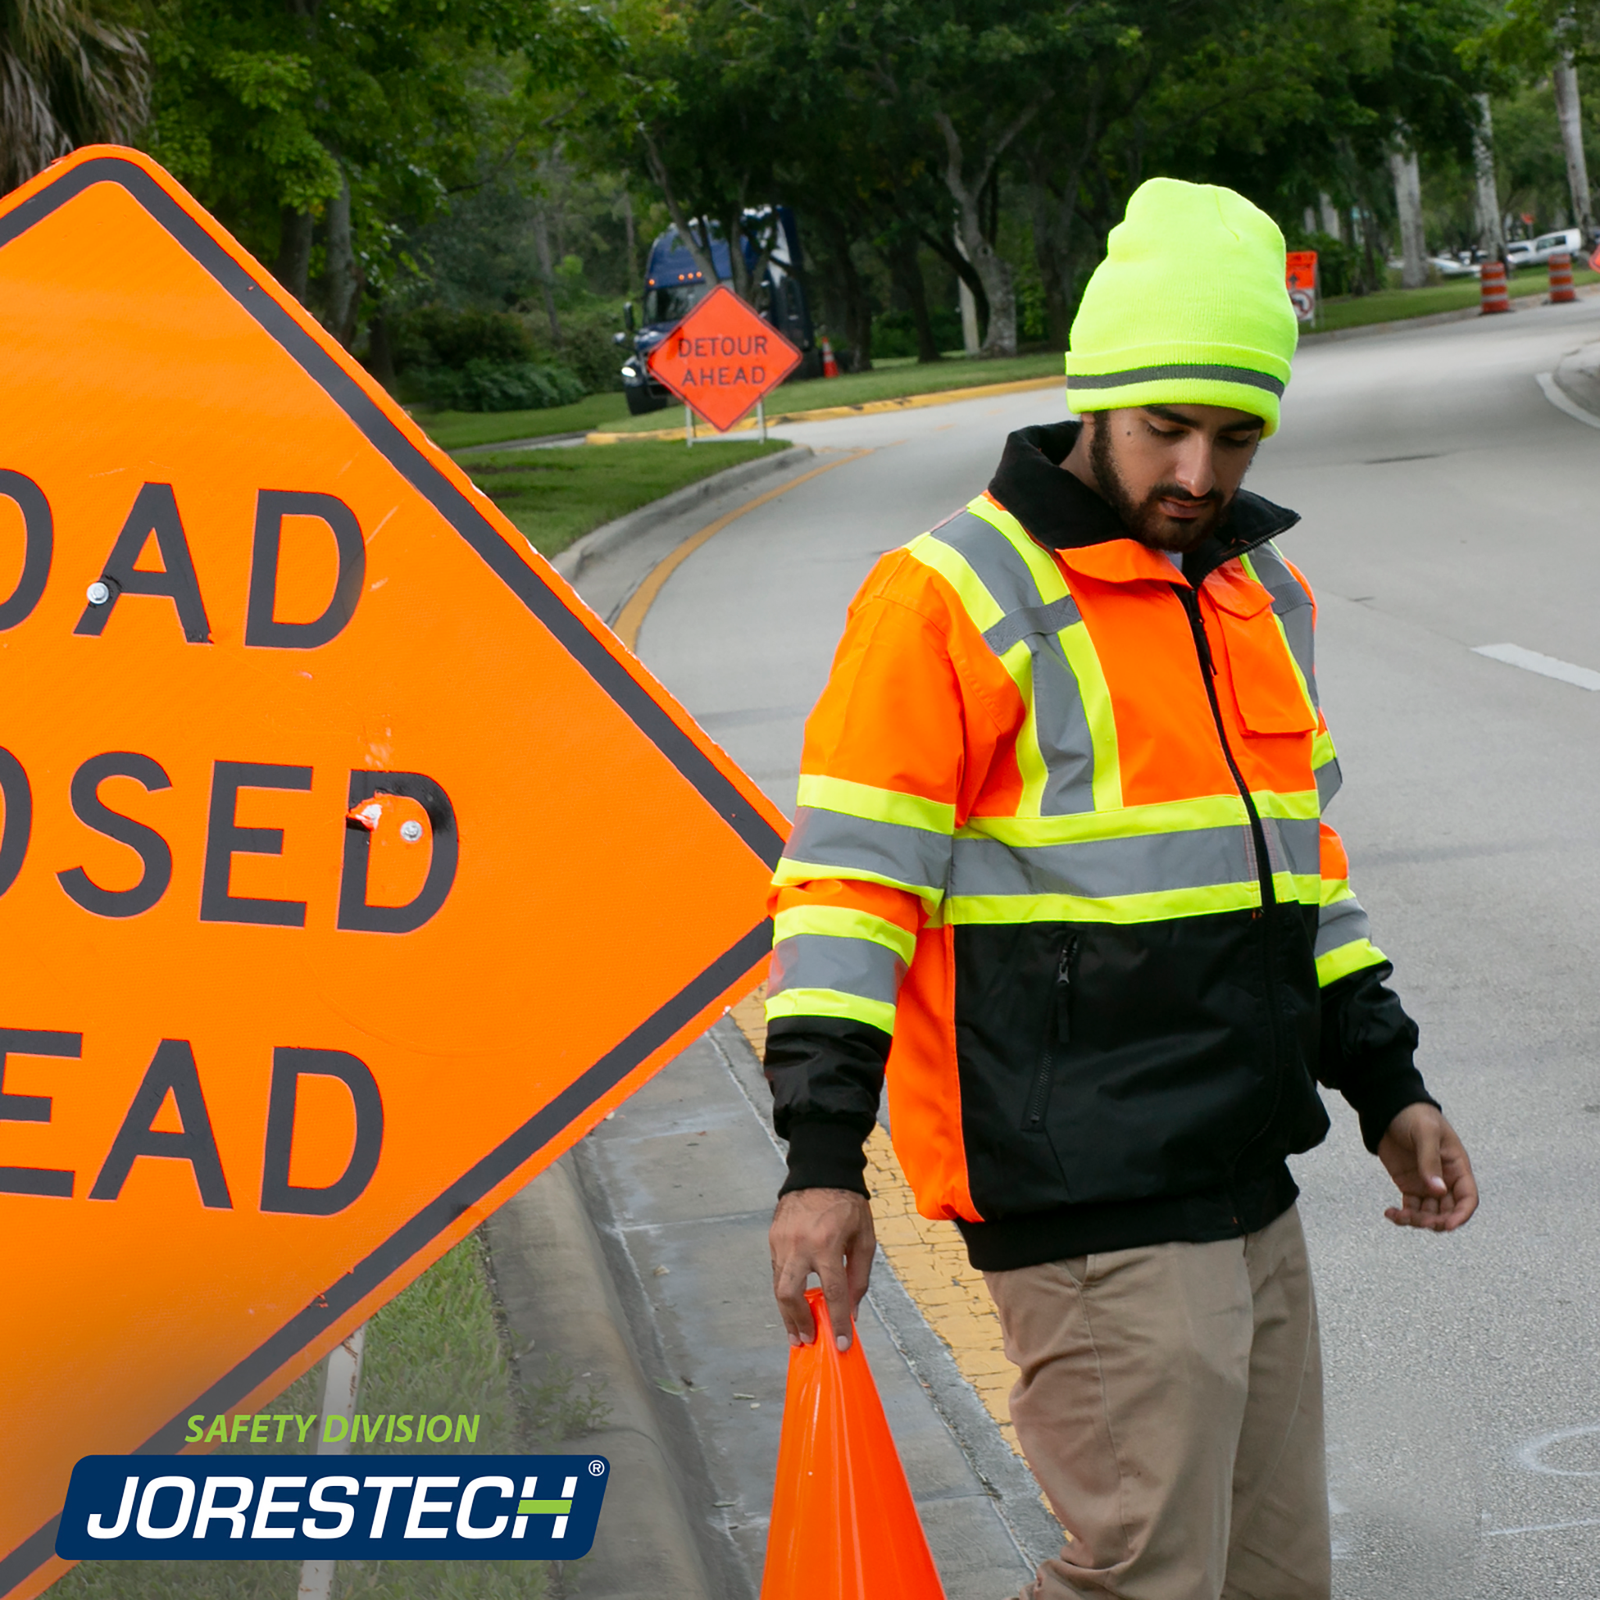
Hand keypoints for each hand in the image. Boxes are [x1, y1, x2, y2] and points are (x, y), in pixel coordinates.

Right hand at [769, 1187, 875, 1350]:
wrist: (821, 1171)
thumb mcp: (864, 1239)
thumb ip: (859, 1277)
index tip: (841, 1343)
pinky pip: (777, 1270)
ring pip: (778, 1286)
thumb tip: (853, 1311)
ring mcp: (781, 1240)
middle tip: (808, 1339)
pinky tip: (794, 1300)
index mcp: (826, 1244)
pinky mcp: (773, 1237)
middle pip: (789, 1295)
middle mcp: (799, 1244)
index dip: (838, 1322)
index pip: (832, 1293)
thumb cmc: (847, 1204)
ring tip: (797, 1330)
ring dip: (787, 1312)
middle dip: (798, 1322)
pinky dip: (785, 1288)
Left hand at [1377, 1103, 1477, 1231]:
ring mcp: (1427, 1184)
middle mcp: (1446, 1179)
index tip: (1447, 1225)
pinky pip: (1410, 1207)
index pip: (1468, 1198)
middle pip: (1448, 1211)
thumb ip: (1430, 1161)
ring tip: (1399, 1215)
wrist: (1389, 1109)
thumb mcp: (1426, 1133)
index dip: (1461, 1215)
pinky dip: (1402, 1215)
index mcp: (1457, 1167)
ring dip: (1417, 1221)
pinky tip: (1390, 1213)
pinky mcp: (1409, 1185)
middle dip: (1436, 1221)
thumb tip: (1438, 1190)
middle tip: (1419, 1220)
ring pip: (1429, 1214)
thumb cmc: (1415, 1115)